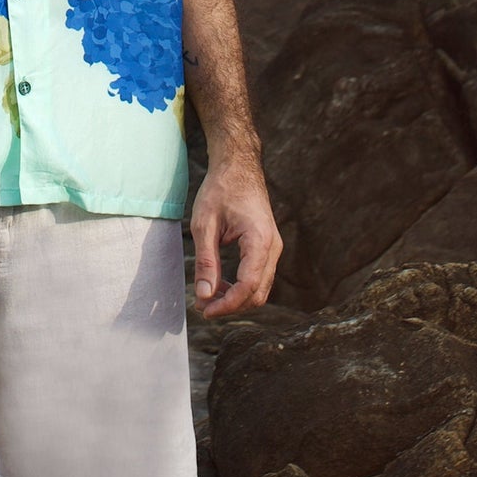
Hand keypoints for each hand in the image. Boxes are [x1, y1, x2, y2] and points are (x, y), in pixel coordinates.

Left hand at [190, 151, 281, 318]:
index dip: (226, 305)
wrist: (238, 166)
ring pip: (260, 288)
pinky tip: (220, 283)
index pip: (248, 287)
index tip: (204, 310)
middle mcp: (273, 247)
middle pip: (258, 294)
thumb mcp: (205, 224)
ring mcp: (274, 248)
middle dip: (231, 306)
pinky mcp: (268, 247)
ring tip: (208, 297)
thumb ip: (206, 261)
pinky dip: (241, 286)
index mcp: (260, 240)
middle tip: (202, 307)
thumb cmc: (221, 189)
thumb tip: (204, 295)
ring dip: (236, 298)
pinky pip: (259, 276)